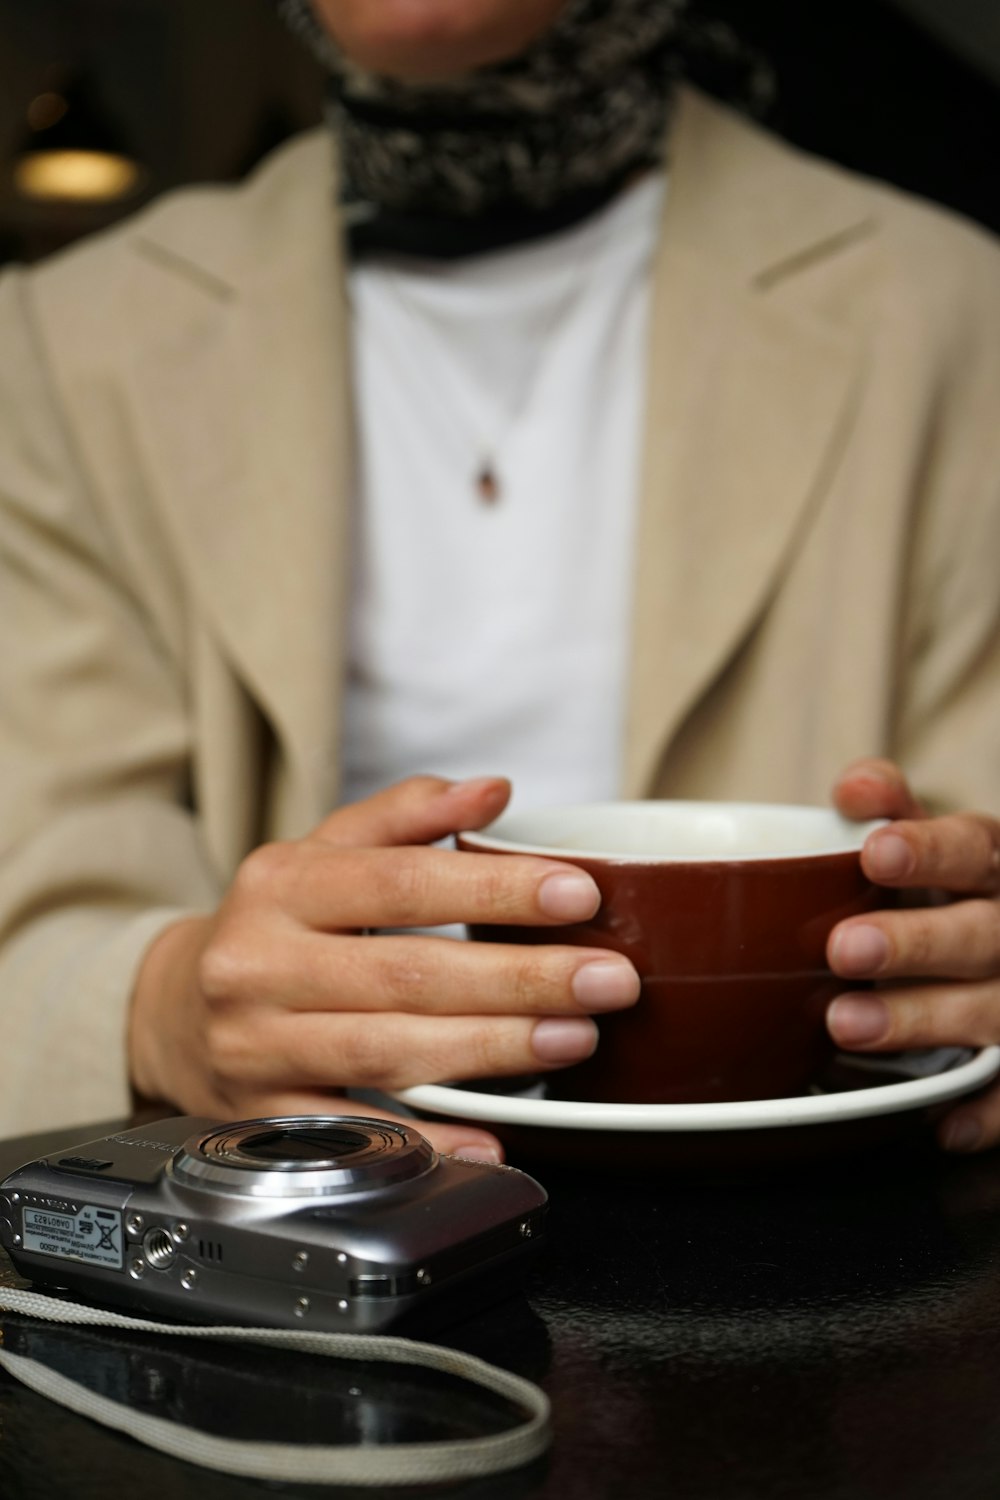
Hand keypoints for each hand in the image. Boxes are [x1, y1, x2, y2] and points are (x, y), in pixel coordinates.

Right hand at [128, 775, 638, 1160]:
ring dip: (492, 1050)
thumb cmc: (275, 925)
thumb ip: (406, 815)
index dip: (493, 890)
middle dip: (519, 979)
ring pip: (388, 1051)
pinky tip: (490, 1139)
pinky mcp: (261, 1117)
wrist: (176, 1010)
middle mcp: (260, 964)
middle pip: (406, 974)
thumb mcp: (322, 852)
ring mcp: (257, 1046)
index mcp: (281, 885)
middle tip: (606, 981)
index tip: (577, 895)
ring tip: (576, 1039)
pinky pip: (354, 1133)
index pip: (401, 881)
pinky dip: (425, 1141)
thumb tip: (491, 791)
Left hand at [825, 758, 999, 1151]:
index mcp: (995, 869)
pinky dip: (986, 1111)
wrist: (997, 952)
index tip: (872, 852)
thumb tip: (855, 788)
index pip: (974, 848)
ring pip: (996, 1013)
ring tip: (847, 1024)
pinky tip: (942, 1122)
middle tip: (843, 948)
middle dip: (916, 943)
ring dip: (926, 1019)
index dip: (927, 852)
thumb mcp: (933, 848)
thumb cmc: (954, 899)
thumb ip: (894, 814)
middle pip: (984, 933)